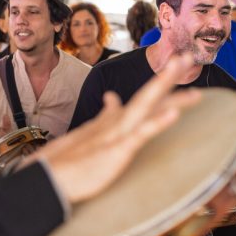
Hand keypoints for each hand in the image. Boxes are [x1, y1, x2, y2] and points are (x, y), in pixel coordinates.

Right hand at [37, 55, 200, 203]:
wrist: (49, 178)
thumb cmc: (69, 161)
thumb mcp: (91, 134)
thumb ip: (106, 116)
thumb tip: (112, 97)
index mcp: (115, 121)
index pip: (144, 101)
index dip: (163, 85)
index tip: (177, 65)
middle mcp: (117, 123)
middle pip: (148, 96)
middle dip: (167, 76)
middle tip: (186, 57)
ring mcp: (117, 134)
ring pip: (146, 105)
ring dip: (164, 85)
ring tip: (181, 66)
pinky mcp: (116, 150)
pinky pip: (139, 135)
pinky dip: (157, 123)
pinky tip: (174, 114)